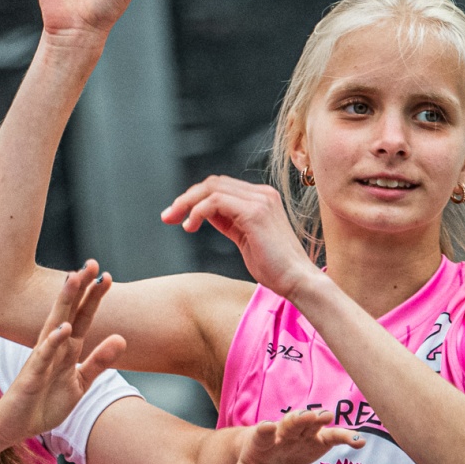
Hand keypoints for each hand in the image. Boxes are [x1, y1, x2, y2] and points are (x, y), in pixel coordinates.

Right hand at [0, 262, 126, 445]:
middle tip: (91, 263)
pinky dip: (53, 343)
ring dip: (64, 303)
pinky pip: (43, 357)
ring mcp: (41, 360)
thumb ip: (100, 360)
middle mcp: (53, 347)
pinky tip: (63, 329)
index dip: (94, 297)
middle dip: (79, 288)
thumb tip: (122, 338)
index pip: (83, 317)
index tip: (107, 276)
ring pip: (54, 326)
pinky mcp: (32, 376)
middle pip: (68, 312)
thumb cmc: (46, 402)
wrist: (15, 424)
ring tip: (74, 280)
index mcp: (67, 348)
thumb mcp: (81, 381)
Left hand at [161, 176, 316, 297]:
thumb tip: (202, 213)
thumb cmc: (273, 266)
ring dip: (187, 203)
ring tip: (174, 220)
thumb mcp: (244, 238)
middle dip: (186, 198)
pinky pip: (215, 202)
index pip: (220, 186)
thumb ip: (227, 221)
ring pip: (211, 188)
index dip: (195, 198)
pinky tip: (190, 226)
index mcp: (261, 198)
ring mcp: (260, 201)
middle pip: (213, 183)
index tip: (177, 216)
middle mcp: (261, 194)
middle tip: (167, 217)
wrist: (297, 280)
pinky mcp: (255, 213)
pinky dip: (197, 211)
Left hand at [229, 415, 362, 463]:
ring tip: (328, 417)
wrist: (264, 455)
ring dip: (318, 419)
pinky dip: (345, 437)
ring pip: (310, 424)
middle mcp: (281, 434)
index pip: (260, 436)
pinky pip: (332, 437)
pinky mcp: (317, 441)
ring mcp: (301, 436)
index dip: (263, 431)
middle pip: (288, 425)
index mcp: (259, 443)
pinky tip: (360, 441)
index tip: (266, 426)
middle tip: (306, 416)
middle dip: (296, 420)